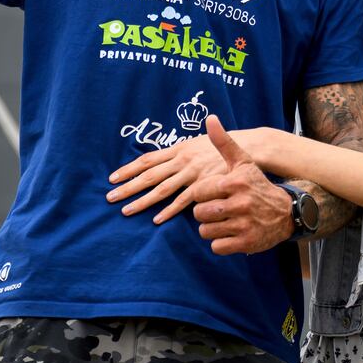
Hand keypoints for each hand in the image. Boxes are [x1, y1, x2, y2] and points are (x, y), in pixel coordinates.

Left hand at [107, 133, 231, 224]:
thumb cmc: (223, 151)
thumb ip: (183, 152)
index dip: (129, 169)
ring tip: (126, 211)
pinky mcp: (205, 188)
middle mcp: (183, 160)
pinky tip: (157, 220)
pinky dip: (169, 210)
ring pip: (163, 190)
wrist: (253, 151)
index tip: (112, 178)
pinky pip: (184, 202)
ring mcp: (193, 174)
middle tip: (110, 197)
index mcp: (180, 149)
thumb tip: (165, 157)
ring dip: (143, 201)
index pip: (148, 160)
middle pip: (150, 175)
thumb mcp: (202, 143)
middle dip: (128, 186)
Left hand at [189, 116, 293, 254]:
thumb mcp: (243, 162)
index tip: (213, 193)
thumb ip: (224, 142)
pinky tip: (230, 234)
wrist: (286, 212)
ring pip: (206, 231)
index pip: (198, 192)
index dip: (202, 194)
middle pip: (200, 213)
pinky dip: (220, 243)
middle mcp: (240, 203)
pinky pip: (217, 247)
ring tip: (224, 221)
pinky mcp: (247, 243)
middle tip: (218, 209)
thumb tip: (210, 118)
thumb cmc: (257, 184)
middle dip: (205, 213)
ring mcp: (244, 225)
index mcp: (235, 182)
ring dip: (211, 228)